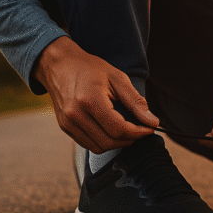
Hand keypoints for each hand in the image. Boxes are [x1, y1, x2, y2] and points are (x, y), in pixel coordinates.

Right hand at [32, 36, 158, 153]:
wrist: (60, 65)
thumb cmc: (90, 69)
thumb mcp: (117, 78)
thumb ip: (135, 102)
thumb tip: (152, 122)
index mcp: (90, 100)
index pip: (118, 129)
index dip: (138, 132)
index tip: (149, 128)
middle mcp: (75, 115)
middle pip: (109, 141)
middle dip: (130, 139)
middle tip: (140, 130)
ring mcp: (67, 123)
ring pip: (98, 147)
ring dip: (117, 143)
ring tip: (127, 130)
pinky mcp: (64, 127)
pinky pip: (88, 144)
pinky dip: (103, 142)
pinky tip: (111, 130)